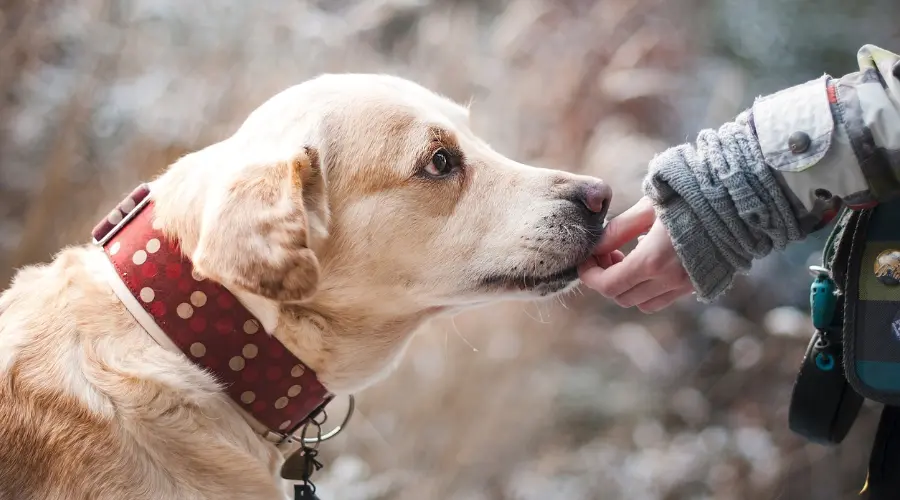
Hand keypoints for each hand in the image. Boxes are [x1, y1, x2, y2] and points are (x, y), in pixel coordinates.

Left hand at [579, 197, 694, 312]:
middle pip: (622, 297)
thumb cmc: (690, 196)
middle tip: (606, 254)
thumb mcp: (648, 207)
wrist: (738, 200)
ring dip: (628, 287)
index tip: (586, 260)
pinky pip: (664, 298)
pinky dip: (649, 288)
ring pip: (643, 303)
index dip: (590, 275)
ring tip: (627, 258)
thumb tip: (595, 247)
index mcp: (652, 260)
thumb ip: (618, 230)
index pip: (608, 285)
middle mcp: (669, 280)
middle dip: (606, 279)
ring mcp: (686, 285)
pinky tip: (651, 262)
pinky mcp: (699, 284)